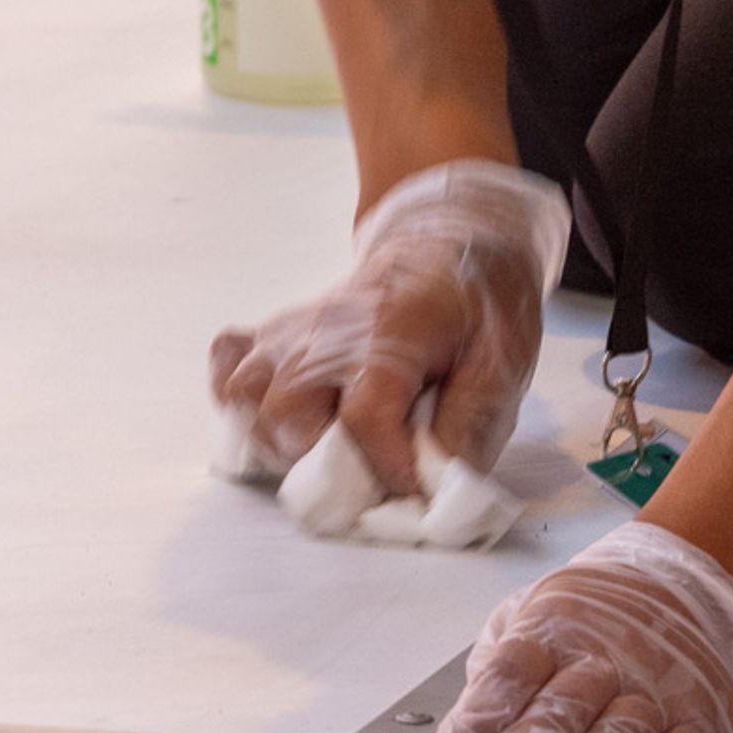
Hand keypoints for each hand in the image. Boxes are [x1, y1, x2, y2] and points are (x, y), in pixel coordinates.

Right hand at [210, 159, 568, 494]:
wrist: (448, 246)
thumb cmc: (477, 306)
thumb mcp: (504, 358)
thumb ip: (475, 423)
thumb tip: (437, 485)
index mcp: (391, 332)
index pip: (364, 419)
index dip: (386, 468)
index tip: (413, 486)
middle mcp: (327, 330)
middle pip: (283, 414)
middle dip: (322, 462)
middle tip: (365, 466)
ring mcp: (293, 331)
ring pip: (244, 398)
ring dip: (277, 438)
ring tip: (323, 448)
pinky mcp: (275, 334)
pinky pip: (228, 366)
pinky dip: (240, 398)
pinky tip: (280, 413)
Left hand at [415, 521, 732, 732]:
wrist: (678, 585)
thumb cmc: (583, 624)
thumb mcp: (522, 627)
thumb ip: (487, 690)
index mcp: (549, 632)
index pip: (508, 677)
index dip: (477, 725)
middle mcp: (603, 659)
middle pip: (560, 711)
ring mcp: (654, 688)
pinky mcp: (699, 719)